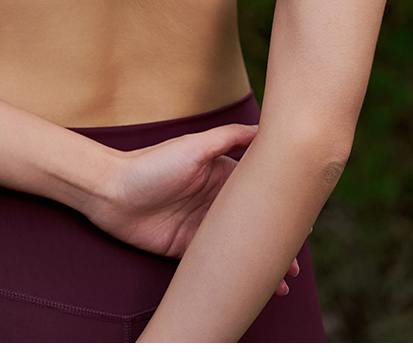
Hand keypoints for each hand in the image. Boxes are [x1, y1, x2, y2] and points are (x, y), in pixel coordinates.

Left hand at [81, 123, 298, 295]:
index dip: (279, 208)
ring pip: (238, 247)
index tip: (302, 222)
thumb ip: (229, 138)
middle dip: (274, 242)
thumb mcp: (194, 146)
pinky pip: (216, 262)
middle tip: (294, 262)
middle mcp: (214, 201)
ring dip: (259, 261)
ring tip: (283, 281)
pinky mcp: (186, 247)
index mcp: (221, 176)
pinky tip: (251, 284)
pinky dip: (235, 273)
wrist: (110, 192)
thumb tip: (265, 128)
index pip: (257, 193)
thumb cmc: (150, 164)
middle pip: (251, 225)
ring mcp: (202, 226)